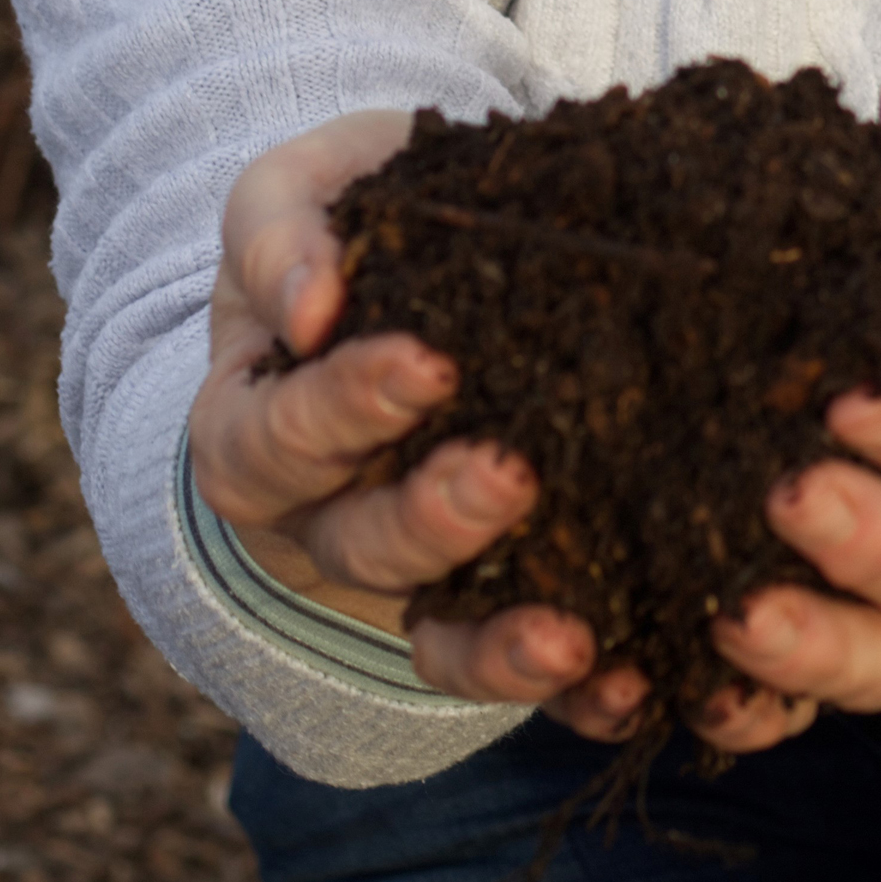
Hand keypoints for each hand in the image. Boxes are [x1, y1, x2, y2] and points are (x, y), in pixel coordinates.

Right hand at [188, 112, 650, 743]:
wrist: (414, 249)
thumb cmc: (347, 216)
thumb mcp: (298, 191)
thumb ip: (282, 233)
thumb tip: (307, 305)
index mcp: (253, 424)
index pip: (278, 438)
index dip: (347, 410)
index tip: (431, 361)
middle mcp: (320, 516)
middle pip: (358, 545)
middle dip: (432, 519)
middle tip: (511, 471)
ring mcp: (404, 568)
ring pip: (431, 631)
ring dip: (496, 638)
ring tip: (572, 629)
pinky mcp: (487, 599)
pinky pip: (513, 663)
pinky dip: (563, 690)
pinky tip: (627, 682)